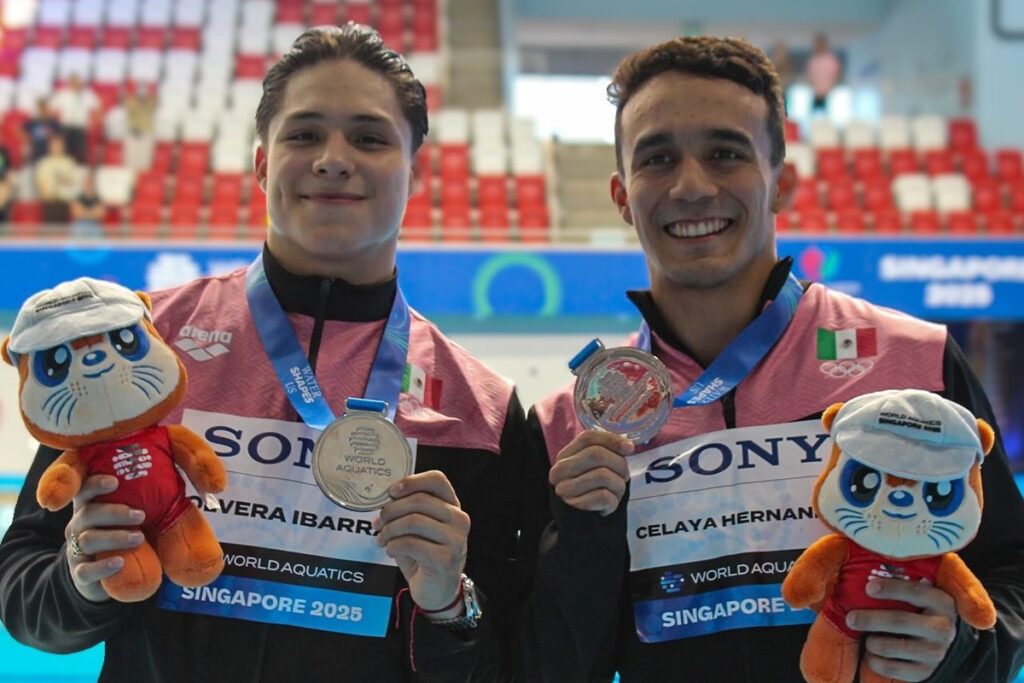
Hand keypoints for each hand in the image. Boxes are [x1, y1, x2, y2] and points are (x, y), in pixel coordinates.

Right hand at [64, 475, 145, 602]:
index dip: (96, 484)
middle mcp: (79, 525)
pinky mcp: (80, 573)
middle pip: (88, 513)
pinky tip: (119, 563)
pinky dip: (102, 567)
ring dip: (115, 537)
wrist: (111, 576)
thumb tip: (184, 486)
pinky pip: (85, 570)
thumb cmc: (127, 535)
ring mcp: (76, 550)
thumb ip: (150, 503)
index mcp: (92, 506)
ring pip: (88, 539)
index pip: (86, 489)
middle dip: (115, 512)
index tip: (115, 481)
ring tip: (139, 538)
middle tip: (142, 515)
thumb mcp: (137, 518)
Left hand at [374, 471, 468, 613]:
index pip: (437, 480)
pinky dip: (394, 545)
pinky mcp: (446, 558)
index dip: (412, 481)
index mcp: (452, 506)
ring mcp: (456, 539)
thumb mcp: (417, 529)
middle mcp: (459, 519)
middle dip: (391, 510)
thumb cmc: (424, 555)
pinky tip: (391, 550)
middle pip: (419, 500)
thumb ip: (408, 510)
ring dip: (389, 530)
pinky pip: (411, 543)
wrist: (436, 591)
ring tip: (382, 539)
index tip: (392, 491)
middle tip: (378, 522)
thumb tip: (385, 499)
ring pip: (413, 521)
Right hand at [549, 430, 632, 515]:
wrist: (580, 528)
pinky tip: (608, 506)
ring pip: (603, 475)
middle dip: (620, 465)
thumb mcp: (593, 469)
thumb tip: (628, 446)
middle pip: (597, 454)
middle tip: (624, 477)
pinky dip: (614, 502)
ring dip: (619, 486)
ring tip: (615, 494)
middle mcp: (560, 471)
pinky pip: (604, 496)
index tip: (630, 449)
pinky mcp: (574, 508)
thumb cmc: (590, 492)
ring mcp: (564, 490)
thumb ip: (605, 453)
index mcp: (565, 457)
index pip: (587, 438)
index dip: (611, 440)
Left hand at [846, 578, 958, 681]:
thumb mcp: (917, 593)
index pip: (916, 591)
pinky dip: (874, 660)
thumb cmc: (916, 609)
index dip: (891, 589)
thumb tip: (862, 572)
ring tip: (866, 637)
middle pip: (899, 621)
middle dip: (870, 619)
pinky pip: (889, 668)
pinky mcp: (924, 672)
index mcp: (941, 601)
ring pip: (890, 647)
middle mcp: (943, 628)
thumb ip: (899, 581)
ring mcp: (935, 652)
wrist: (938, 644)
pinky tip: (872, 653)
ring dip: (871, 642)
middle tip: (851, 618)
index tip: (868, 587)